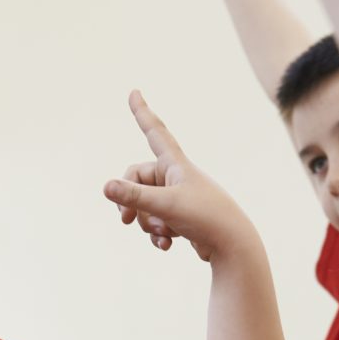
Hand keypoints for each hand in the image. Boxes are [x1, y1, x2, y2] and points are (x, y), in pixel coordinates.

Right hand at [103, 90, 255, 262]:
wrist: (234, 247)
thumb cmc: (205, 218)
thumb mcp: (165, 206)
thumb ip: (133, 197)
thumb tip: (105, 187)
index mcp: (176, 164)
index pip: (154, 132)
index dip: (142, 113)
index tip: (134, 92)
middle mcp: (176, 177)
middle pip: (136, 179)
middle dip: (130, 201)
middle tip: (125, 219)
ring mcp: (178, 198)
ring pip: (144, 204)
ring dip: (147, 222)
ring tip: (162, 233)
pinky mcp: (181, 218)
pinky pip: (156, 221)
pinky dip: (156, 234)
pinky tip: (166, 246)